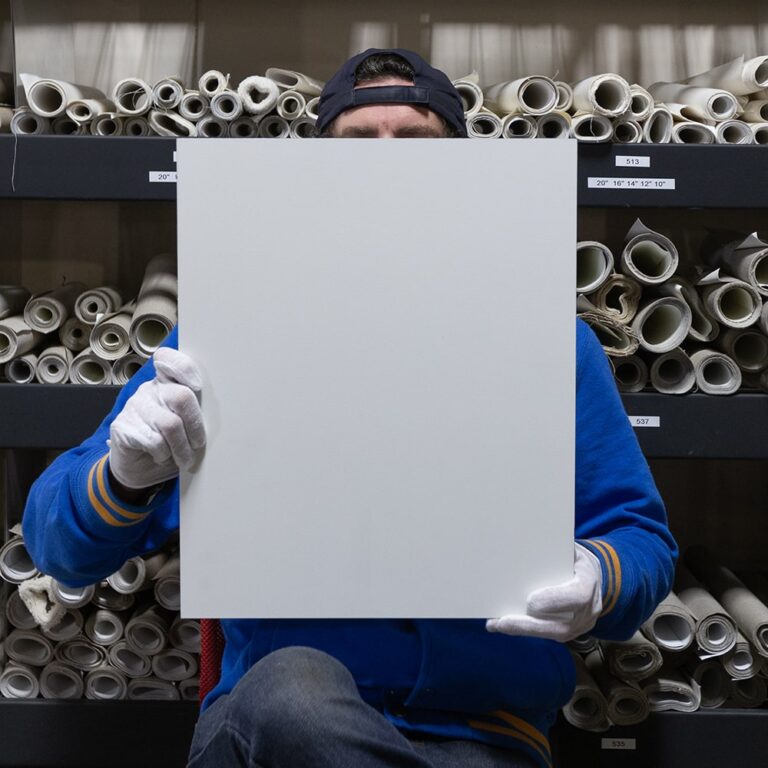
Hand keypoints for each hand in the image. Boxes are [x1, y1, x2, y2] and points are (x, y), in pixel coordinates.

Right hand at [108, 347, 205, 489]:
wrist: (140, 469)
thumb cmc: (170, 444)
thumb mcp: (187, 426)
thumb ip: (195, 413)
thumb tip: (220, 415)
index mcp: (167, 383)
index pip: (169, 359)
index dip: (184, 369)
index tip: (197, 386)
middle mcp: (150, 390)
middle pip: (181, 397)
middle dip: (195, 425)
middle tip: (198, 444)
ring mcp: (135, 406)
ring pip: (170, 424)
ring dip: (182, 448)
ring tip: (185, 459)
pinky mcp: (122, 426)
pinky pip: (154, 441)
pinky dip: (164, 454)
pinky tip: (162, 457)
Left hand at [486, 543, 602, 641]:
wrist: (594, 576)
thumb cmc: (573, 559)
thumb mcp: (568, 549)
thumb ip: (551, 551)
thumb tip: (521, 545)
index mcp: (589, 582)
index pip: (577, 596)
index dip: (554, 600)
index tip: (530, 601)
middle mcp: (588, 609)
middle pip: (561, 625)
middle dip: (529, 625)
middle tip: (502, 622)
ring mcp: (581, 624)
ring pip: (552, 634)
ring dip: (521, 630)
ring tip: (495, 624)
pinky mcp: (569, 632)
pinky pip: (546, 634)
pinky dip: (523, 629)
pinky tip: (501, 624)